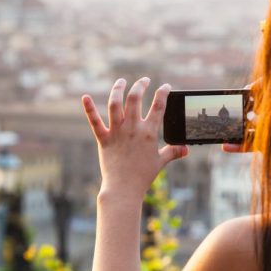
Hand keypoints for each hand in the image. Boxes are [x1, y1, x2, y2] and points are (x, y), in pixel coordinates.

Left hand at [82, 78, 187, 201]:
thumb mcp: (160, 162)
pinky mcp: (103, 139)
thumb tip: (186, 149)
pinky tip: (85, 96)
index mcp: (149, 133)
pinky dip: (88, 108)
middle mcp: (132, 129)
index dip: (163, 93)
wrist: (123, 189)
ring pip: (115, 104)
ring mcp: (117, 132)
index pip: (159, 106)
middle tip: (144, 80)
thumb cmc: (143, 176)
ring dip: (118, 89)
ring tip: (121, 81)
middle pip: (135, 99)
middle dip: (140, 85)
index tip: (166, 86)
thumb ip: (173, 152)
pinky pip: (94, 121)